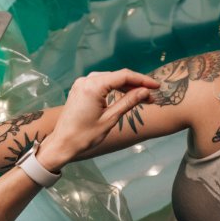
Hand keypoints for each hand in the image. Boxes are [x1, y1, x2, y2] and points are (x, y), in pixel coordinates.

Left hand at [36, 69, 159, 169]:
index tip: (156, 86)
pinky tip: (125, 95)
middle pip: (117, 76)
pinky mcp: (79, 89)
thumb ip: (128, 102)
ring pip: (109, 79)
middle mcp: (86, 80)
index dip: (142, 80)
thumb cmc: (85, 135)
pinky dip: (114, 88)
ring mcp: (81, 83)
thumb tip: (145, 92)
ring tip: (142, 97)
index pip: (124, 76)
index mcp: (93, 86)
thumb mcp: (110, 119)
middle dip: (135, 85)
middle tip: (151, 96)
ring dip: (126, 86)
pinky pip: (101, 84)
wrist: (62, 144)